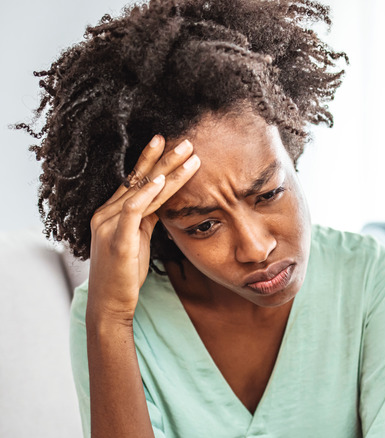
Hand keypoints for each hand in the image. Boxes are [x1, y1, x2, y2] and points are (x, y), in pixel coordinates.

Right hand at [86, 135, 199, 320]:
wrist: (109, 303)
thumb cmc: (125, 273)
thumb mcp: (138, 238)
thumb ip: (145, 218)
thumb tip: (161, 199)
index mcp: (111, 212)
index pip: (134, 179)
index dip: (151, 159)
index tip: (168, 141)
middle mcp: (106, 213)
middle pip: (139, 179)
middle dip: (163, 157)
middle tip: (186, 140)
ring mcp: (109, 225)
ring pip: (141, 190)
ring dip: (166, 171)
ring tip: (188, 155)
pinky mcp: (117, 240)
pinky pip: (132, 210)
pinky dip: (147, 194)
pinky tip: (161, 181)